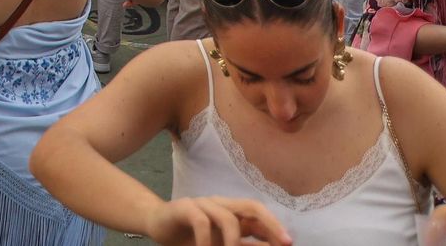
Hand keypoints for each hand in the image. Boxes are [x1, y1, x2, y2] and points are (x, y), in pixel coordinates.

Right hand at [142, 196, 291, 245]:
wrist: (156, 223)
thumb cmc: (190, 236)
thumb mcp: (219, 245)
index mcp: (231, 212)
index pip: (259, 214)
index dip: (275, 227)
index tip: (288, 243)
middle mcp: (221, 204)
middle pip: (251, 207)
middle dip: (270, 224)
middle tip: (281, 244)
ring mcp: (203, 204)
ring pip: (228, 218)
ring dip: (234, 242)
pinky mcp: (184, 207)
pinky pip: (201, 221)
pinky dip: (207, 240)